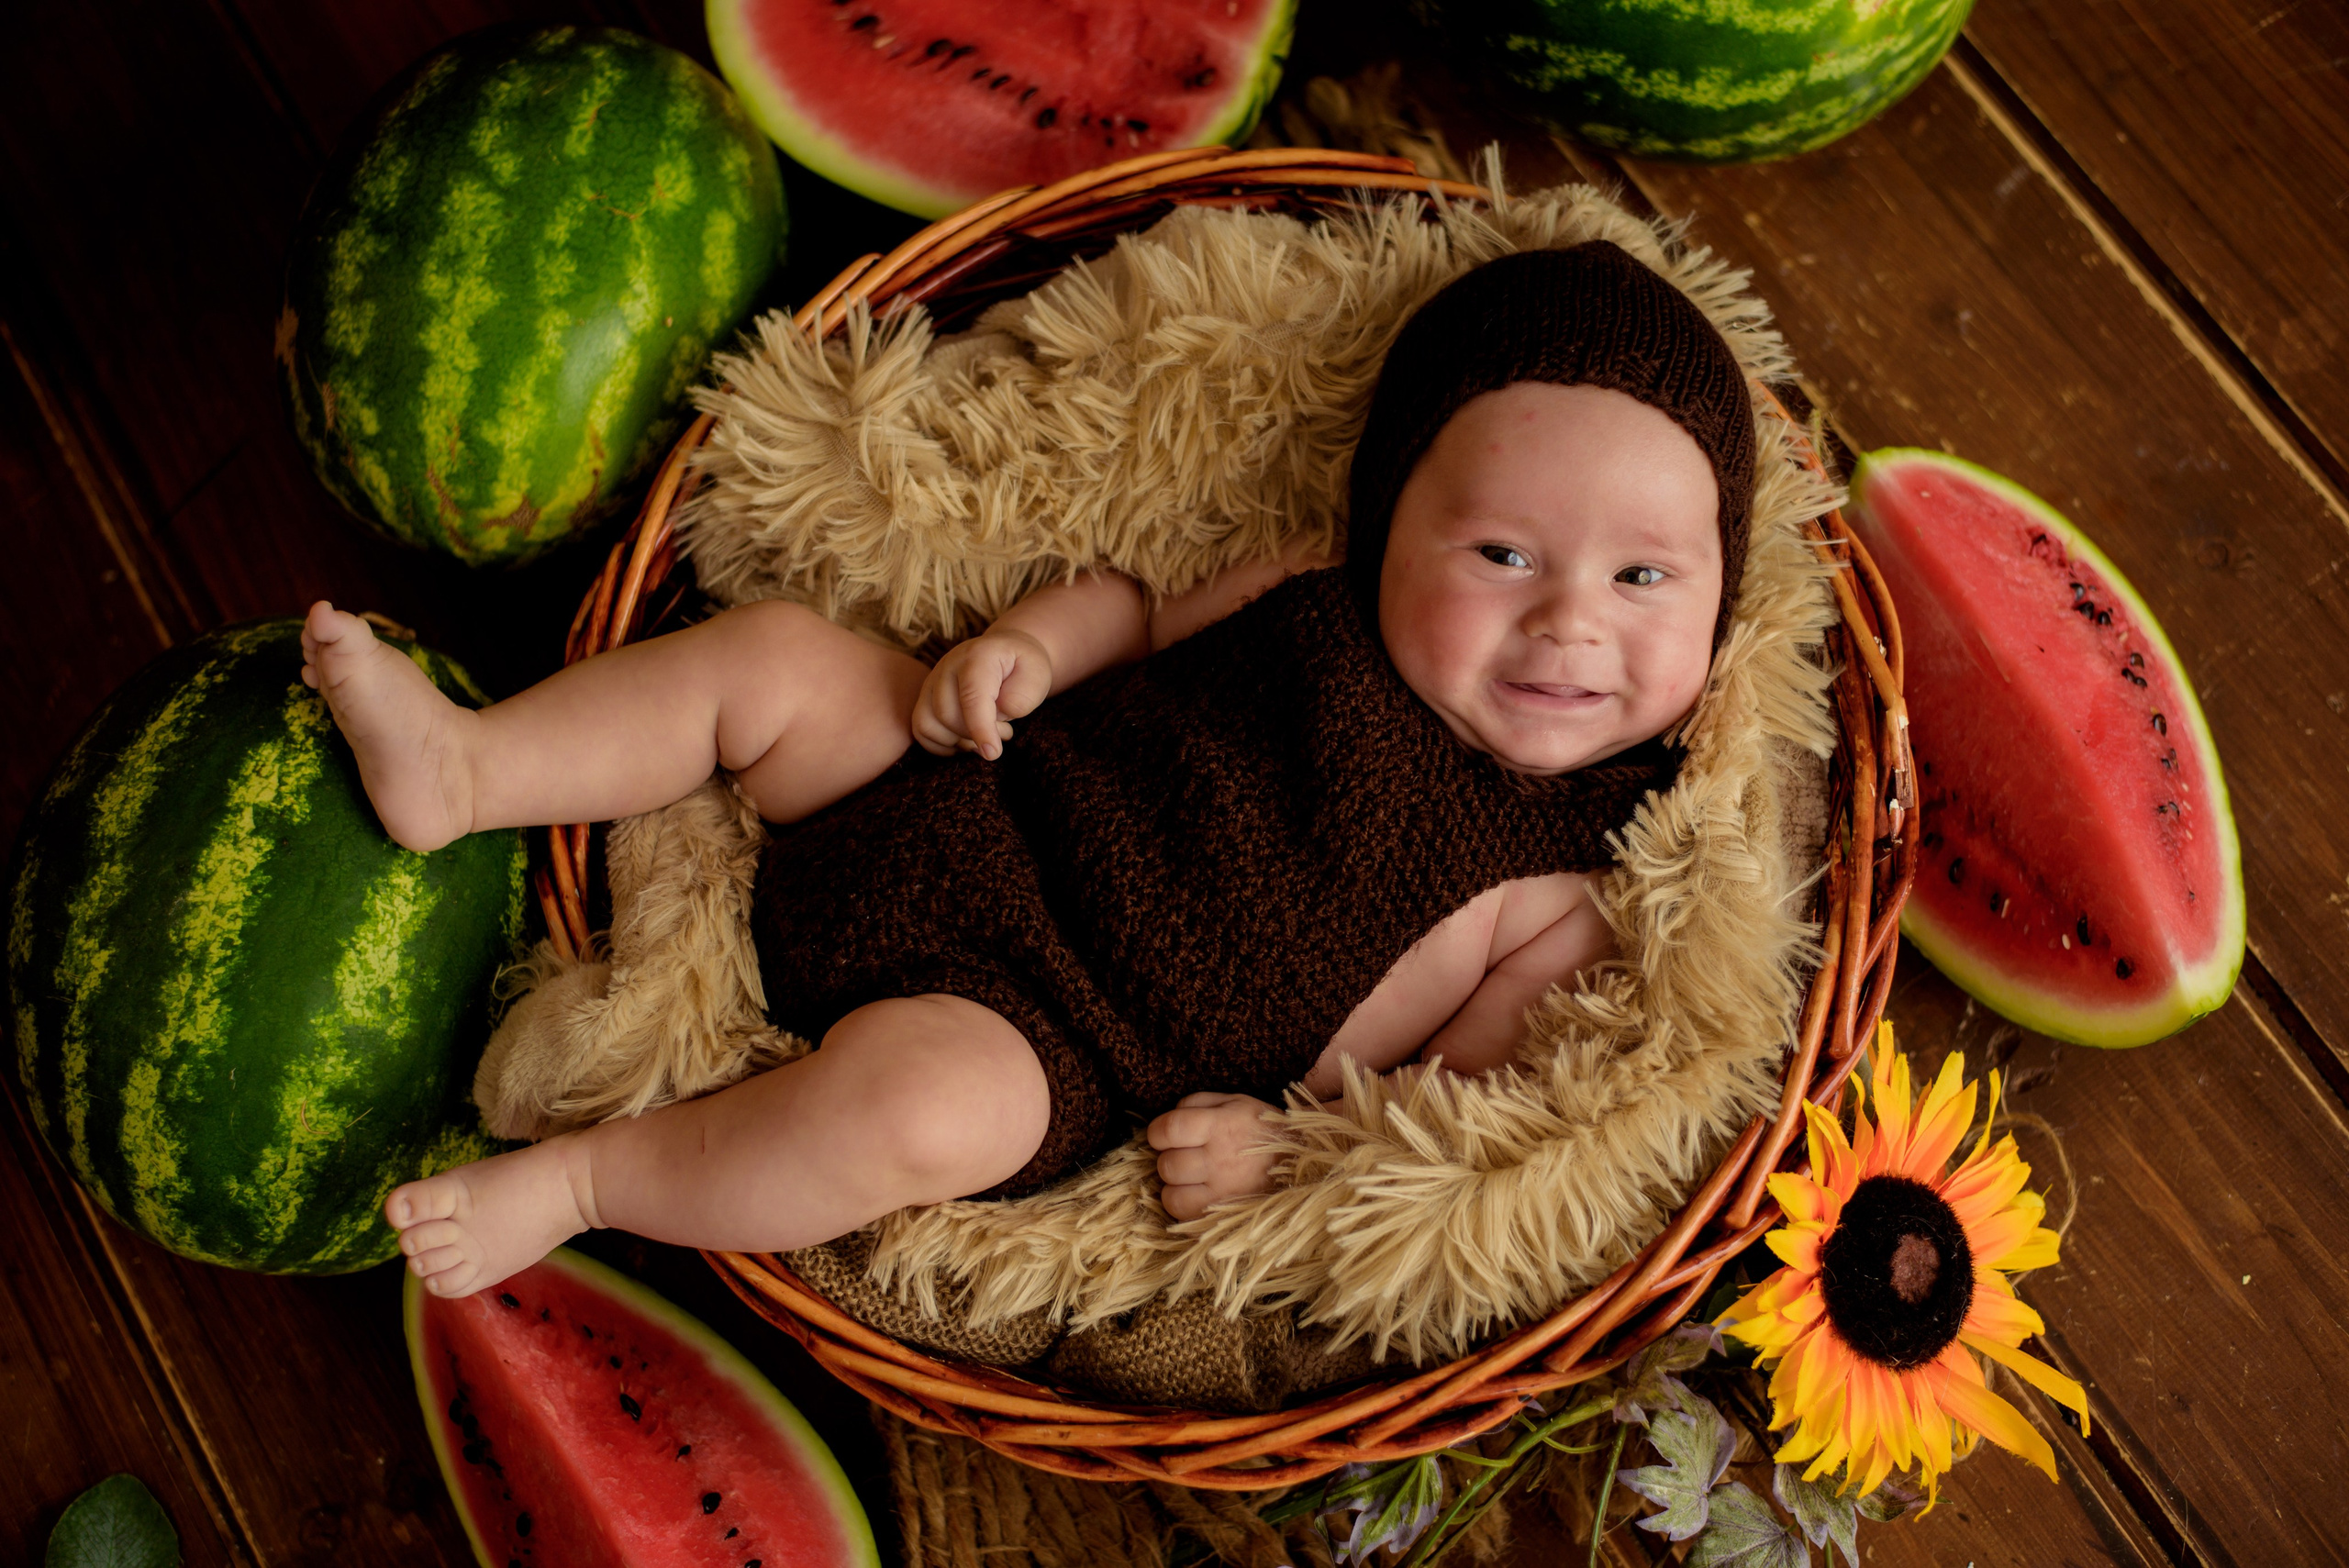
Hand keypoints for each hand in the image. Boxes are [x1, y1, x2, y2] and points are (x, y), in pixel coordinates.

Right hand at [911, 629, 1053, 758]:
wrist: (1006, 651)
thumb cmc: (1023, 666)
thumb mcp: (1038, 675)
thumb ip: (1022, 696)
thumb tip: (1000, 713)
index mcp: (978, 656)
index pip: (971, 697)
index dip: (980, 729)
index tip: (993, 753)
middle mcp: (948, 665)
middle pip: (947, 715)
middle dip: (976, 734)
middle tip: (1004, 731)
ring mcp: (932, 680)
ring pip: (928, 724)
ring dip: (957, 741)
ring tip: (984, 735)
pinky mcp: (926, 695)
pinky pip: (920, 729)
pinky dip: (940, 744)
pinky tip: (965, 740)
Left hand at [1146, 1092, 1282, 1220]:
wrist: (1307, 1162)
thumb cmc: (1266, 1129)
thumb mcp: (1238, 1102)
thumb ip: (1200, 1102)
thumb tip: (1171, 1114)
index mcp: (1222, 1126)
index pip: (1169, 1130)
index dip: (1156, 1132)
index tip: (1162, 1135)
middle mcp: (1220, 1160)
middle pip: (1167, 1165)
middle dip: (1168, 1158)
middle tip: (1184, 1156)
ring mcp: (1224, 1192)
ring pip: (1171, 1195)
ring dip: (1175, 1185)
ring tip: (1191, 1178)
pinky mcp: (1227, 1215)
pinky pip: (1186, 1216)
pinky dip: (1184, 1205)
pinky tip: (1197, 1194)